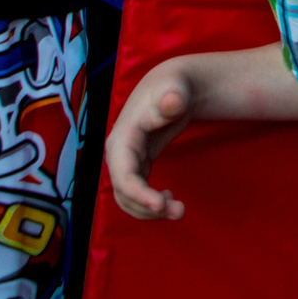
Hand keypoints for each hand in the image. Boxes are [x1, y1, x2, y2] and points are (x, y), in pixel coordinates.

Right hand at [106, 61, 196, 219]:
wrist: (172, 86)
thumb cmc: (172, 87)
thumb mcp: (174, 90)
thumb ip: (173, 98)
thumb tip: (172, 103)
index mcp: (121, 140)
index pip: (123, 176)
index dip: (139, 194)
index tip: (161, 206)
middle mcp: (118, 155)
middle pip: (124, 192)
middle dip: (147, 207)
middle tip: (179, 212)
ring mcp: (125, 162)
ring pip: (128, 198)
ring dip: (149, 211)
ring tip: (178, 210)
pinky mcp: (136, 166)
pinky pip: (136, 193)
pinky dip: (149, 203)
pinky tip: (168, 199)